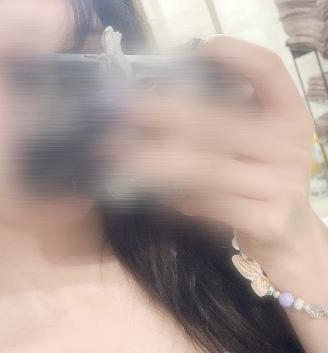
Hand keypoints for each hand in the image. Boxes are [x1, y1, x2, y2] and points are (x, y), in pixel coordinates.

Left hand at [111, 35, 317, 267]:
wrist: (289, 240)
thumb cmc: (260, 187)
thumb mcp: (252, 149)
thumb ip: (222, 127)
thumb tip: (157, 108)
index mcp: (290, 117)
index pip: (269, 71)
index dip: (237, 55)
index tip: (200, 49)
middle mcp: (291, 146)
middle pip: (220, 121)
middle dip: (165, 115)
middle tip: (125, 113)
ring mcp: (282, 184)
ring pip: (208, 168)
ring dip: (158, 163)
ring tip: (123, 159)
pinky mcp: (266, 219)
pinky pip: (210, 204)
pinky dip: (178, 199)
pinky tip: (154, 196)